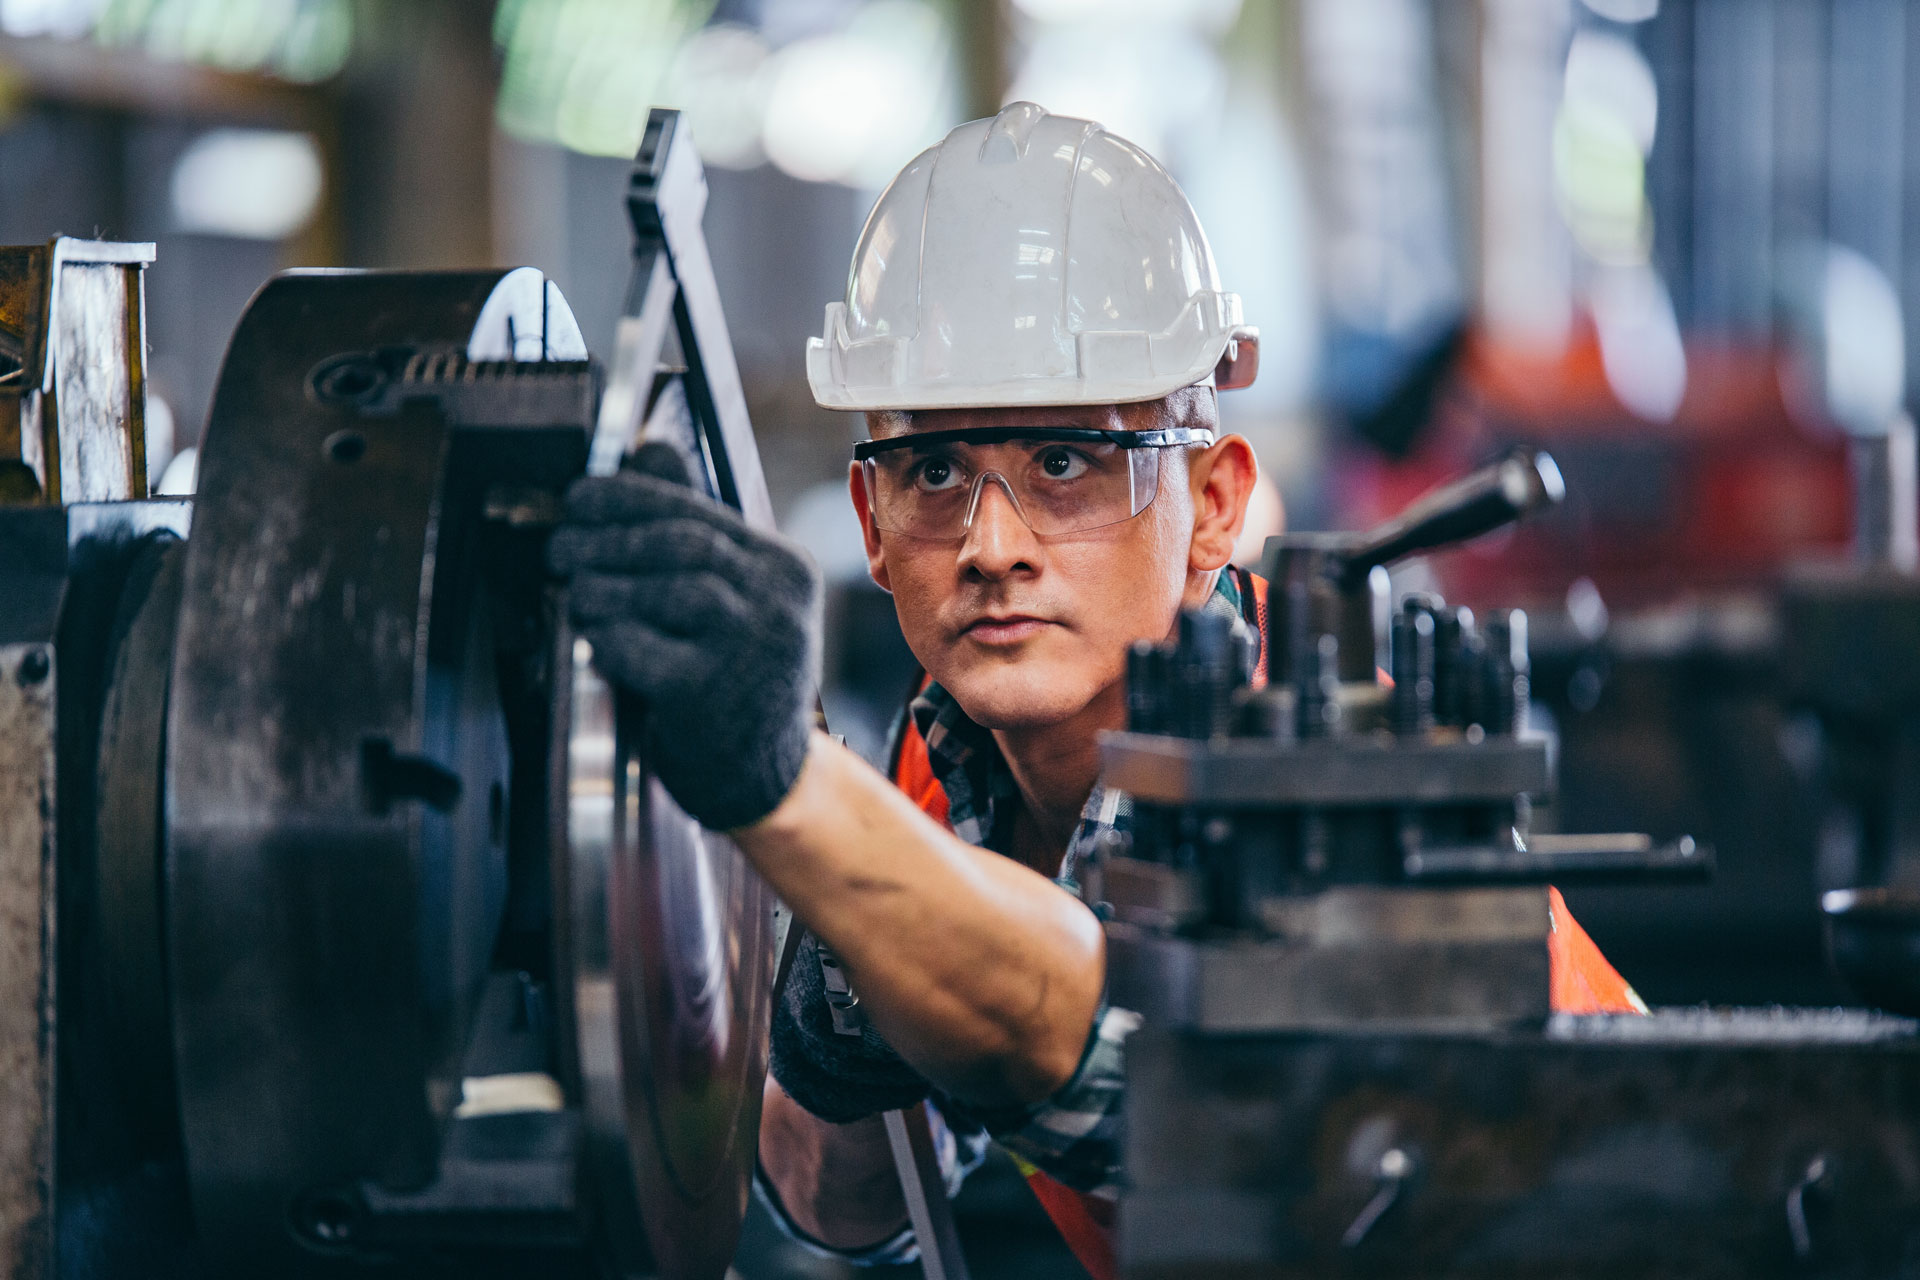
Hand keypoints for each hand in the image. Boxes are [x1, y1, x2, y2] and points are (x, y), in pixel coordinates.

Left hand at [548, 442, 820, 830]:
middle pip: (680, 543)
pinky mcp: (713, 694)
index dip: (628, 497)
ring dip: (600, 586)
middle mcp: (780, 602)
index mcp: (785, 570)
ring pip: (662, 589)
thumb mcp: (729, 602)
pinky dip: (607, 638)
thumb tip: (650, 451)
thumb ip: (693, 531)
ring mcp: (753, 648)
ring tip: (573, 594)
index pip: (698, 512)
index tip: (578, 498)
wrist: (764, 781)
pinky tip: (595, 642)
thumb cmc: (734, 686)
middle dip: (605, 538)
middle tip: (558, 548)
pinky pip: (640, 647)